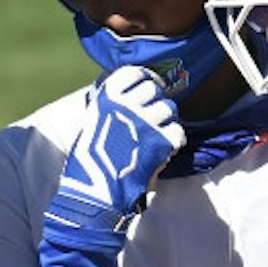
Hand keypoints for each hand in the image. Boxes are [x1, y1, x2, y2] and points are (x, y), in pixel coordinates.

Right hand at [44, 66, 185, 235]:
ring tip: (157, 136)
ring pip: (169, 109)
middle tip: (153, 117)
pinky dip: (174, 141)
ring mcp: (145, 121)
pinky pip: (178, 131)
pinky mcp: (161, 140)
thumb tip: (132, 100)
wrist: (95, 193)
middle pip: (154, 89)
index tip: (148, 86)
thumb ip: (111, 109)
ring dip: (166, 121)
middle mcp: (126, 104)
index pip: (133, 73)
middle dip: (155, 101)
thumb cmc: (89, 163)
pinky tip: (163, 151)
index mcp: (105, 98)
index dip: (144, 78)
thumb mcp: (92, 125)